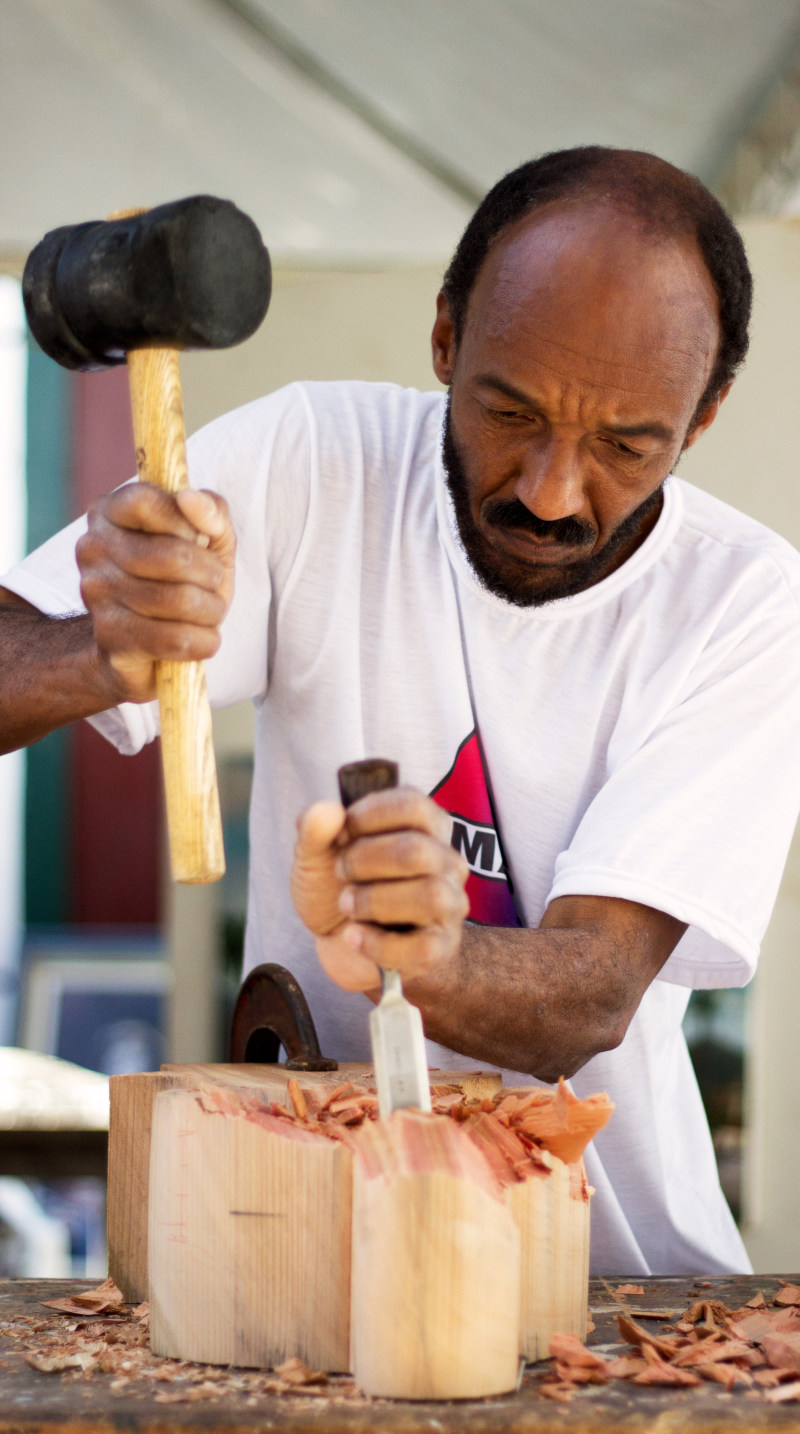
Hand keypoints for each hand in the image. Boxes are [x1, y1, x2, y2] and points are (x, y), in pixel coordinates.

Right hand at [75, 483, 235, 702]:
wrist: (143, 642)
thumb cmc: (181, 579)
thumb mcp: (206, 538)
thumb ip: (210, 510)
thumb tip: (190, 498)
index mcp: (110, 513)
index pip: (145, 502)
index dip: (184, 522)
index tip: (198, 539)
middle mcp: (93, 549)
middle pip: (173, 556)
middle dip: (211, 574)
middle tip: (211, 583)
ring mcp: (96, 595)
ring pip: (179, 600)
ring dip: (211, 610)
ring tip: (207, 612)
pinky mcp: (110, 639)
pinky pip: (174, 639)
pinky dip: (203, 641)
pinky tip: (201, 638)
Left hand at [290, 787, 469, 992]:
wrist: (338, 941)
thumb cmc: (338, 887)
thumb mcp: (315, 855)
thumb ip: (314, 829)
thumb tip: (327, 811)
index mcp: (425, 827)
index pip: (413, 805)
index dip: (368, 816)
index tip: (343, 833)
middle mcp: (446, 862)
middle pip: (417, 851)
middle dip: (365, 861)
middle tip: (341, 871)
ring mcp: (449, 905)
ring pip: (430, 896)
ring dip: (374, 901)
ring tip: (348, 904)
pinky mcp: (441, 947)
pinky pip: (423, 947)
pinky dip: (378, 943)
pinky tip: (354, 936)